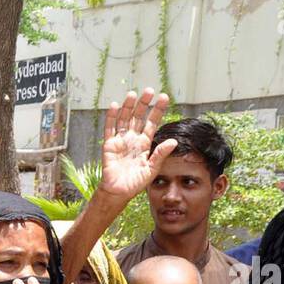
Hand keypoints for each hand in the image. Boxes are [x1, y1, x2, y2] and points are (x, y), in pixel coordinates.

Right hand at [98, 88, 177, 203]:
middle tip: (149, 91)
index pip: (152, 123)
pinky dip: (112, 117)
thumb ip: (161, 154)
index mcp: (145, 144)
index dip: (157, 110)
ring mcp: (121, 140)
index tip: (164, 97)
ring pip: (125, 119)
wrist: (118, 192)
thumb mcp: (152, 169)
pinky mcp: (109, 145)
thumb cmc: (135, 183)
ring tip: (133, 94)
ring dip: (129, 106)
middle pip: (139, 117)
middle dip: (144, 104)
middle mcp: (133, 139)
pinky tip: (116, 105)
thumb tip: (174, 141)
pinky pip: (110, 128)